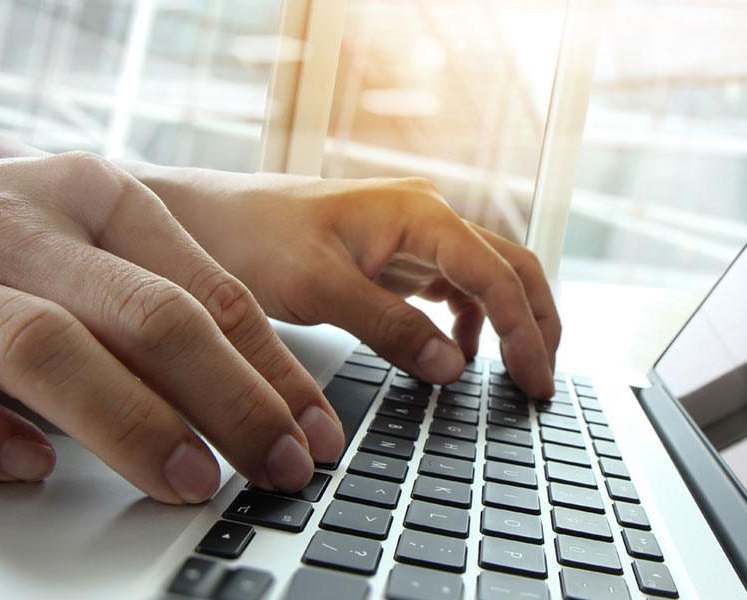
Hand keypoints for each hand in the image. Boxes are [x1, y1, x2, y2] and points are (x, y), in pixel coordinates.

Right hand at [0, 153, 344, 502]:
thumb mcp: (89, 233)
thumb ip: (163, 295)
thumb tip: (266, 392)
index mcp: (94, 196)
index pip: (208, 291)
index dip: (272, 370)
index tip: (315, 436)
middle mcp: (23, 226)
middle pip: (146, 315)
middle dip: (228, 399)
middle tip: (276, 468)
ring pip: (44, 346)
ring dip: (128, 421)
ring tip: (188, 481)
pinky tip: (27, 466)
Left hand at [162, 172, 560, 398]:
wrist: (204, 219)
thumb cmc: (250, 236)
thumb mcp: (317, 287)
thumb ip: (388, 327)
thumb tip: (452, 367)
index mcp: (418, 213)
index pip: (497, 274)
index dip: (526, 331)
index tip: (535, 381)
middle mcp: (426, 217)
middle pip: (510, 268)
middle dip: (536, 323)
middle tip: (542, 382)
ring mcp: (413, 236)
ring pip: (487, 278)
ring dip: (509, 323)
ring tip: (516, 375)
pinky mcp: (395, 257)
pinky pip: (453, 289)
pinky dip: (469, 323)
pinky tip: (459, 356)